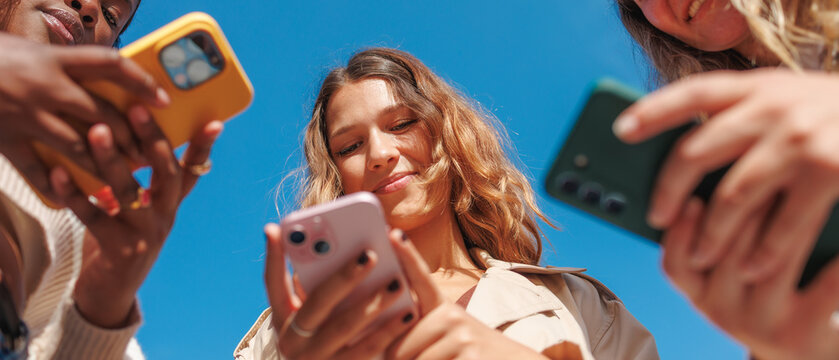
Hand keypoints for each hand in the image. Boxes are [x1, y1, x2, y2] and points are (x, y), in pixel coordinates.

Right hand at [0, 34, 168, 201]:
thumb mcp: (29, 51)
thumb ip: (66, 67)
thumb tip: (108, 82)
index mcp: (53, 59)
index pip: (110, 65)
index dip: (141, 82)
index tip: (163, 100)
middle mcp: (43, 86)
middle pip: (102, 116)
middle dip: (131, 141)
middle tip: (150, 159)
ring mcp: (24, 115)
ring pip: (79, 149)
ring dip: (106, 172)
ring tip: (127, 190)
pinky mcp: (4, 140)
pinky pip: (36, 169)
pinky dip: (59, 187)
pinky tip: (77, 200)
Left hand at [50, 106, 221, 327]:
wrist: (110, 293)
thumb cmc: (119, 239)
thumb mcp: (137, 210)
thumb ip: (137, 180)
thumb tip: (119, 134)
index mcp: (170, 205)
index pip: (193, 171)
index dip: (204, 147)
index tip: (215, 122)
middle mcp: (164, 217)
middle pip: (166, 174)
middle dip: (152, 139)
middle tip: (136, 110)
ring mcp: (145, 235)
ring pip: (130, 192)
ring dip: (111, 160)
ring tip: (96, 132)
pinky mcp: (120, 250)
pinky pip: (94, 217)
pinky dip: (75, 194)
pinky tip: (59, 174)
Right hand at [264, 226, 417, 359]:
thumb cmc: (317, 334)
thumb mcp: (303, 312)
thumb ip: (309, 281)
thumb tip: (307, 237)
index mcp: (282, 317)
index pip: (272, 282)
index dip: (273, 256)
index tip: (275, 227)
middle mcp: (292, 339)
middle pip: (317, 302)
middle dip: (344, 277)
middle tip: (370, 254)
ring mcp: (315, 358)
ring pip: (344, 328)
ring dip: (372, 303)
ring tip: (396, 283)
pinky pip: (366, 350)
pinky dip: (388, 331)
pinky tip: (407, 313)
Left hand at [386, 231, 546, 359]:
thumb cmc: (472, 353)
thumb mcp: (451, 334)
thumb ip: (422, 326)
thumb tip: (386, 337)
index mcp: (443, 308)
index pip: (420, 278)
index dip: (406, 256)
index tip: (393, 232)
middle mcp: (452, 317)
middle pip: (400, 345)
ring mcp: (462, 337)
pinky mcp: (469, 357)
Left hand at [614, 69, 838, 280]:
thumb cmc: (830, 120)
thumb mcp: (787, 102)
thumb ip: (743, 122)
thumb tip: (681, 160)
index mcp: (757, 85)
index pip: (691, 93)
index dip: (654, 111)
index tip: (621, 130)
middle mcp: (773, 106)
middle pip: (695, 151)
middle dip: (668, 190)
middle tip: (656, 217)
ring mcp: (799, 139)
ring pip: (731, 197)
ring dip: (711, 233)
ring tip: (700, 256)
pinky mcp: (829, 171)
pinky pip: (780, 224)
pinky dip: (761, 251)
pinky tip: (748, 268)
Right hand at [662, 197, 838, 359]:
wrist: (803, 354)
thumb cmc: (769, 301)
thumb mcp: (731, 280)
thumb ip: (723, 240)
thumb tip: (716, 185)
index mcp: (700, 295)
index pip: (677, 263)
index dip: (681, 231)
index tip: (694, 196)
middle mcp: (721, 312)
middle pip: (726, 250)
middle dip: (747, 203)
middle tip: (768, 163)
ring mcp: (758, 325)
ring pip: (770, 260)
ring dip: (791, 218)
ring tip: (807, 185)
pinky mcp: (798, 335)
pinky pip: (824, 289)